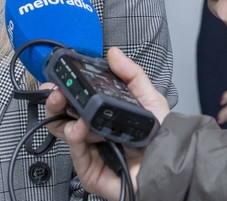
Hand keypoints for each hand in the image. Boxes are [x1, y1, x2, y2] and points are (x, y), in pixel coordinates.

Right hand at [44, 48, 169, 200]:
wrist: (172, 167)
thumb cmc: (164, 141)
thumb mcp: (150, 100)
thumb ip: (132, 75)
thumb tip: (114, 54)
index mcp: (104, 117)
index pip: (77, 102)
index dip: (64, 89)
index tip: (58, 78)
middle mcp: (94, 134)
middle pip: (62, 116)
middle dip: (54, 100)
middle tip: (54, 90)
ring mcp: (90, 153)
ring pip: (63, 132)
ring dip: (59, 115)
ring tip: (64, 104)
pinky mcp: (90, 172)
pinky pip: (75, 152)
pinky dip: (75, 137)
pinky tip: (81, 127)